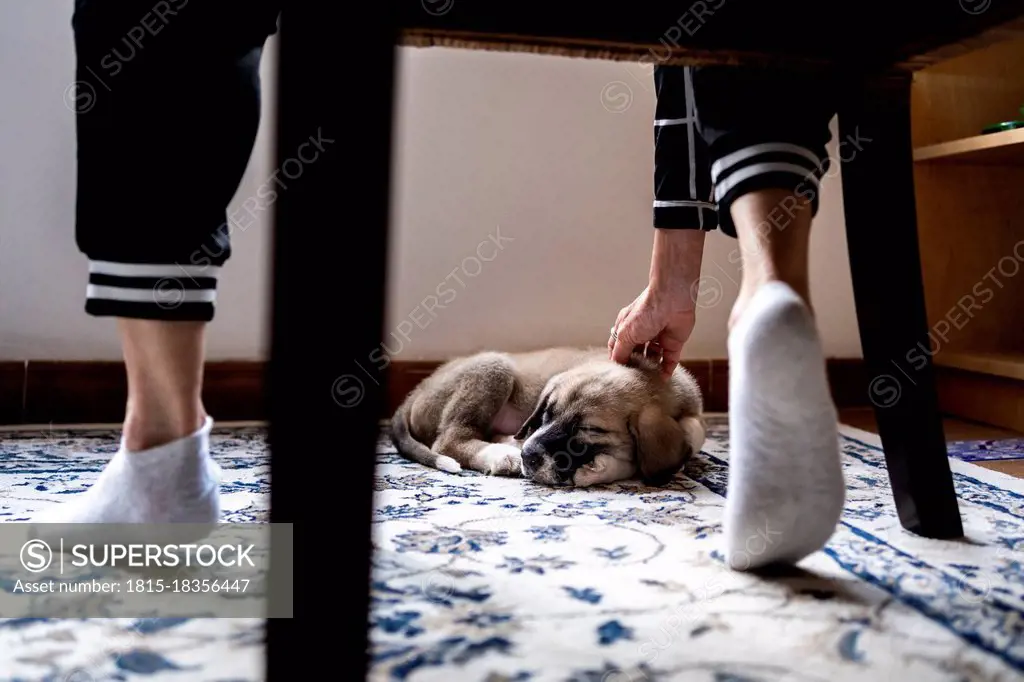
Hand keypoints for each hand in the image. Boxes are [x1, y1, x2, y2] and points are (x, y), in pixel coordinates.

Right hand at [608, 229, 704, 378]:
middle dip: (634, 366)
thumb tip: (616, 365)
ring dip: (650, 369)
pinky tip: (662, 380)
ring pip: (652, 358)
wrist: (672, 299)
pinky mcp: (673, 343)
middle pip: (636, 354)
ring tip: (647, 383)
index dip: (618, 359)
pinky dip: (666, 370)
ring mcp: (658, 338)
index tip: (618, 373)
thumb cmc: (646, 311)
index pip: (619, 347)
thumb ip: (620, 352)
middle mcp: (642, 333)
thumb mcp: (626, 334)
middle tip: (633, 381)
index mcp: (627, 327)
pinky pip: (669, 360)